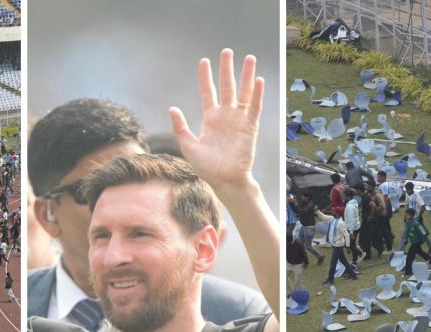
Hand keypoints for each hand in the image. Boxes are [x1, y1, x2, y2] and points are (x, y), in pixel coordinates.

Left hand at [169, 48, 263, 194]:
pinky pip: (255, 107)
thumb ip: (180, 127)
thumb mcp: (188, 146)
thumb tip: (172, 108)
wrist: (225, 181)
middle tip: (227, 51)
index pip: (208, 92)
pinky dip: (257, 94)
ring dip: (246, 75)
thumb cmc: (207, 168)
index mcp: (210, 119)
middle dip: (226, 69)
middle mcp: (225, 116)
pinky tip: (258, 80)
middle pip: (226, 87)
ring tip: (249, 58)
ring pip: (243, 92)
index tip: (204, 61)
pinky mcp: (250, 127)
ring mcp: (239, 120)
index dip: (206, 77)